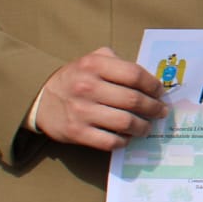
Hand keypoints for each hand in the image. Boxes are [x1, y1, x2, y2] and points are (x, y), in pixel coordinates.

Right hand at [33, 49, 166, 150]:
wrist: (41, 100)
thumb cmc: (76, 78)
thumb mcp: (92, 60)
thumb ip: (118, 62)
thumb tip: (150, 79)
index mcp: (94, 65)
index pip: (134, 74)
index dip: (153, 85)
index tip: (160, 92)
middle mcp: (87, 87)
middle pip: (133, 100)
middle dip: (154, 108)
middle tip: (161, 111)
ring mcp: (81, 111)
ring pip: (125, 122)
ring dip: (143, 126)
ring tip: (148, 126)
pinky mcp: (77, 132)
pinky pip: (110, 141)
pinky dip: (124, 141)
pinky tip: (128, 137)